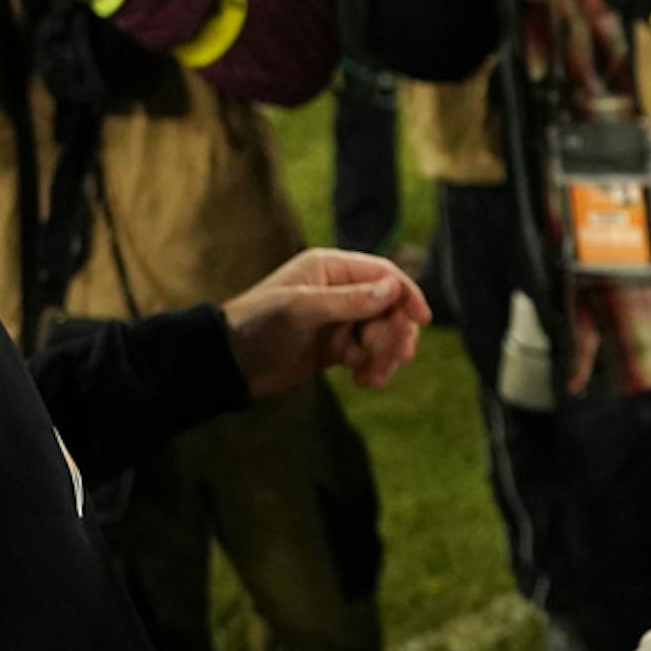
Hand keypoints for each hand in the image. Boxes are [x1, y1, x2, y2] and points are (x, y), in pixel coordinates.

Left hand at [223, 248, 431, 396]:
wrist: (229, 364)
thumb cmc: (258, 326)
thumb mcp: (302, 311)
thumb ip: (348, 301)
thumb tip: (393, 289)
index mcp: (329, 269)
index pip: (381, 274)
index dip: (405, 294)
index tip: (421, 320)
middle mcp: (336, 291)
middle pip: (387, 306)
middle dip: (394, 332)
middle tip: (394, 357)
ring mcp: (336, 320)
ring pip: (379, 333)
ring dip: (384, 355)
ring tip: (374, 376)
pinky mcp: (332, 348)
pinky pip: (365, 354)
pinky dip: (370, 367)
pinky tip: (364, 381)